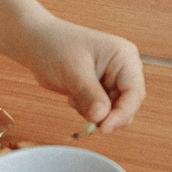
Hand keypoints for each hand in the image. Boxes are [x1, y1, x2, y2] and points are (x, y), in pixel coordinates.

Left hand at [11, 16, 145, 131]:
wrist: (37, 43)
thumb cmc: (54, 47)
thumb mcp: (72, 71)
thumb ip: (89, 95)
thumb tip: (101, 117)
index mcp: (124, 57)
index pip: (134, 92)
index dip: (122, 113)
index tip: (104, 128)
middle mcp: (124, 68)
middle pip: (127, 105)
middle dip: (106, 114)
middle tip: (83, 111)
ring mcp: (113, 80)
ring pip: (114, 111)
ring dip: (93, 112)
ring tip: (74, 95)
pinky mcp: (102, 89)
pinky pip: (102, 111)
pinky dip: (87, 110)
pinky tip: (73, 95)